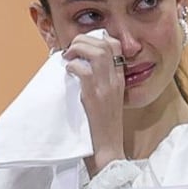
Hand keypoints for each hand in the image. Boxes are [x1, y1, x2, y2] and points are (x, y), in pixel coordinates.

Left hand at [62, 31, 126, 173]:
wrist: (107, 150)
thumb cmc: (102, 128)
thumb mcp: (106, 101)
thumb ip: (99, 83)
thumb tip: (80, 67)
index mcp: (119, 80)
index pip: (116, 46)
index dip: (99, 38)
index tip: (84, 44)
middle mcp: (115, 80)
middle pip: (105, 44)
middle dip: (84, 40)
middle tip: (71, 49)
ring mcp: (106, 88)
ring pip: (96, 53)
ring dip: (78, 49)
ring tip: (68, 57)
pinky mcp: (94, 97)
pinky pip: (83, 71)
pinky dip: (72, 66)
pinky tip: (68, 73)